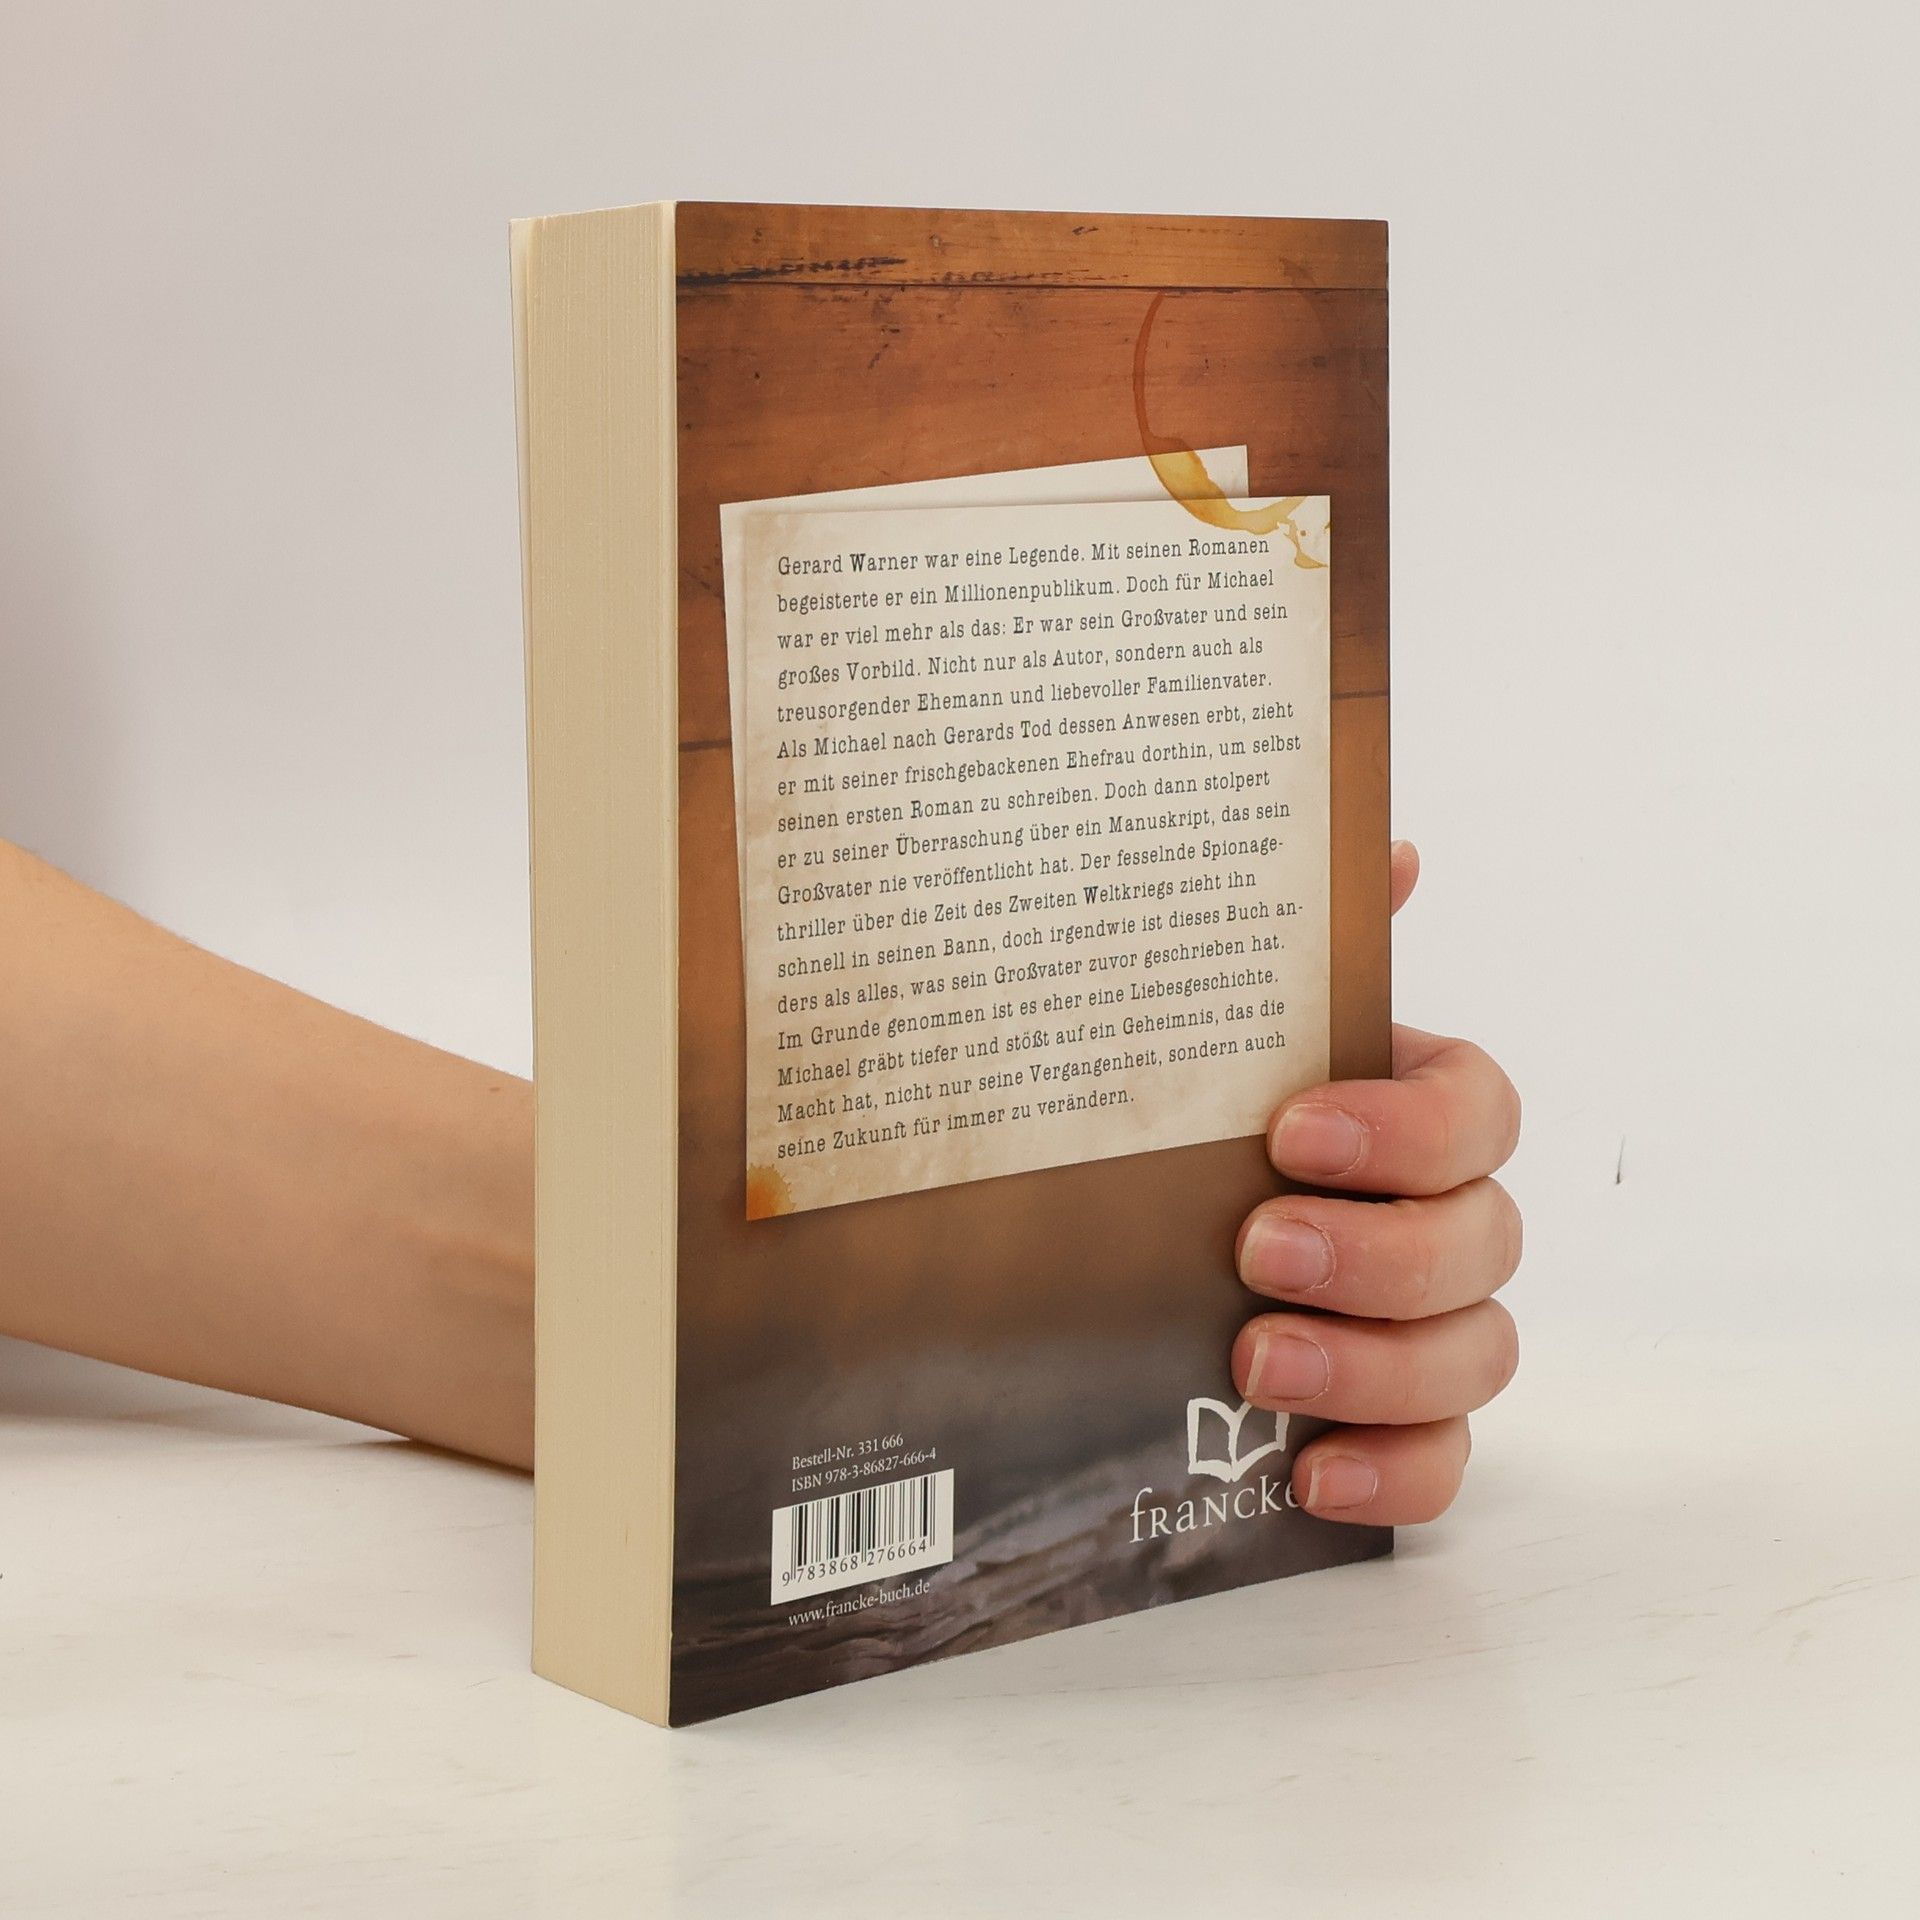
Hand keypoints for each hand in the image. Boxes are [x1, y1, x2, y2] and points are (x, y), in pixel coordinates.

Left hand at [1231, 841, 1521, 1524]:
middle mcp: (1436, 1213)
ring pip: (1478, 1354)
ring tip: (1257, 1360)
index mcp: (1405, 1108)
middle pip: (1486, 1242)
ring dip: (1378, 1365)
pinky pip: (1439, 1462)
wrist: (1112, 1216)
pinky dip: (1395, 1475)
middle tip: (1262, 1250)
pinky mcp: (1388, 1419)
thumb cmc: (1181, 1105)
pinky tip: (1309, 1474)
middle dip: (1383, 1253)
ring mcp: (1422, 1324)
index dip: (1410, 1128)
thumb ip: (1290, 934)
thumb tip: (1389, 843)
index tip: (1294, 1132)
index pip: (1478, 1111)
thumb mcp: (1206, 1013)